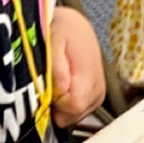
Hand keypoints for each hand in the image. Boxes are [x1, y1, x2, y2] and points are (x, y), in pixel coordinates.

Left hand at [49, 6, 105, 126]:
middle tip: (47, 82)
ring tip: (54, 81)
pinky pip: (76, 112)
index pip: (73, 107)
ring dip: (59, 105)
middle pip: (71, 116)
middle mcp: (98, 92)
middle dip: (54, 105)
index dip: (54, 101)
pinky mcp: (94, 99)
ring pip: (72, 116)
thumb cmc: (63, 30)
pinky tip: (60, 86)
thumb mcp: (54, 40)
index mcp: (90, 77)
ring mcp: (97, 97)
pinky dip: (64, 104)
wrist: (76, 26)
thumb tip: (62, 89)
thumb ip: (57, 66)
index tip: (45, 85)